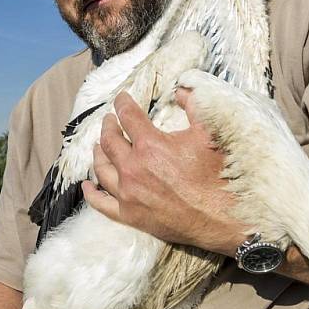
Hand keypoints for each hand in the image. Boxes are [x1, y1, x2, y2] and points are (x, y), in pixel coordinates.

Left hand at [82, 88, 245, 255]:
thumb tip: (182, 89)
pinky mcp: (130, 215)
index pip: (128, 117)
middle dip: (108, 126)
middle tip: (109, 120)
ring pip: (102, 169)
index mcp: (150, 145)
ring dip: (98, 154)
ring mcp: (128, 193)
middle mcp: (133, 168)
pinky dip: (92, 193)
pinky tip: (87, 185)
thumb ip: (195, 106)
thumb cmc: (217, 176)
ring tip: (98, 146)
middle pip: (110, 141)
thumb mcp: (210, 133)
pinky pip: (102, 203)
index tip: (121, 98)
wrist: (221, 218)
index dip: (123, 104)